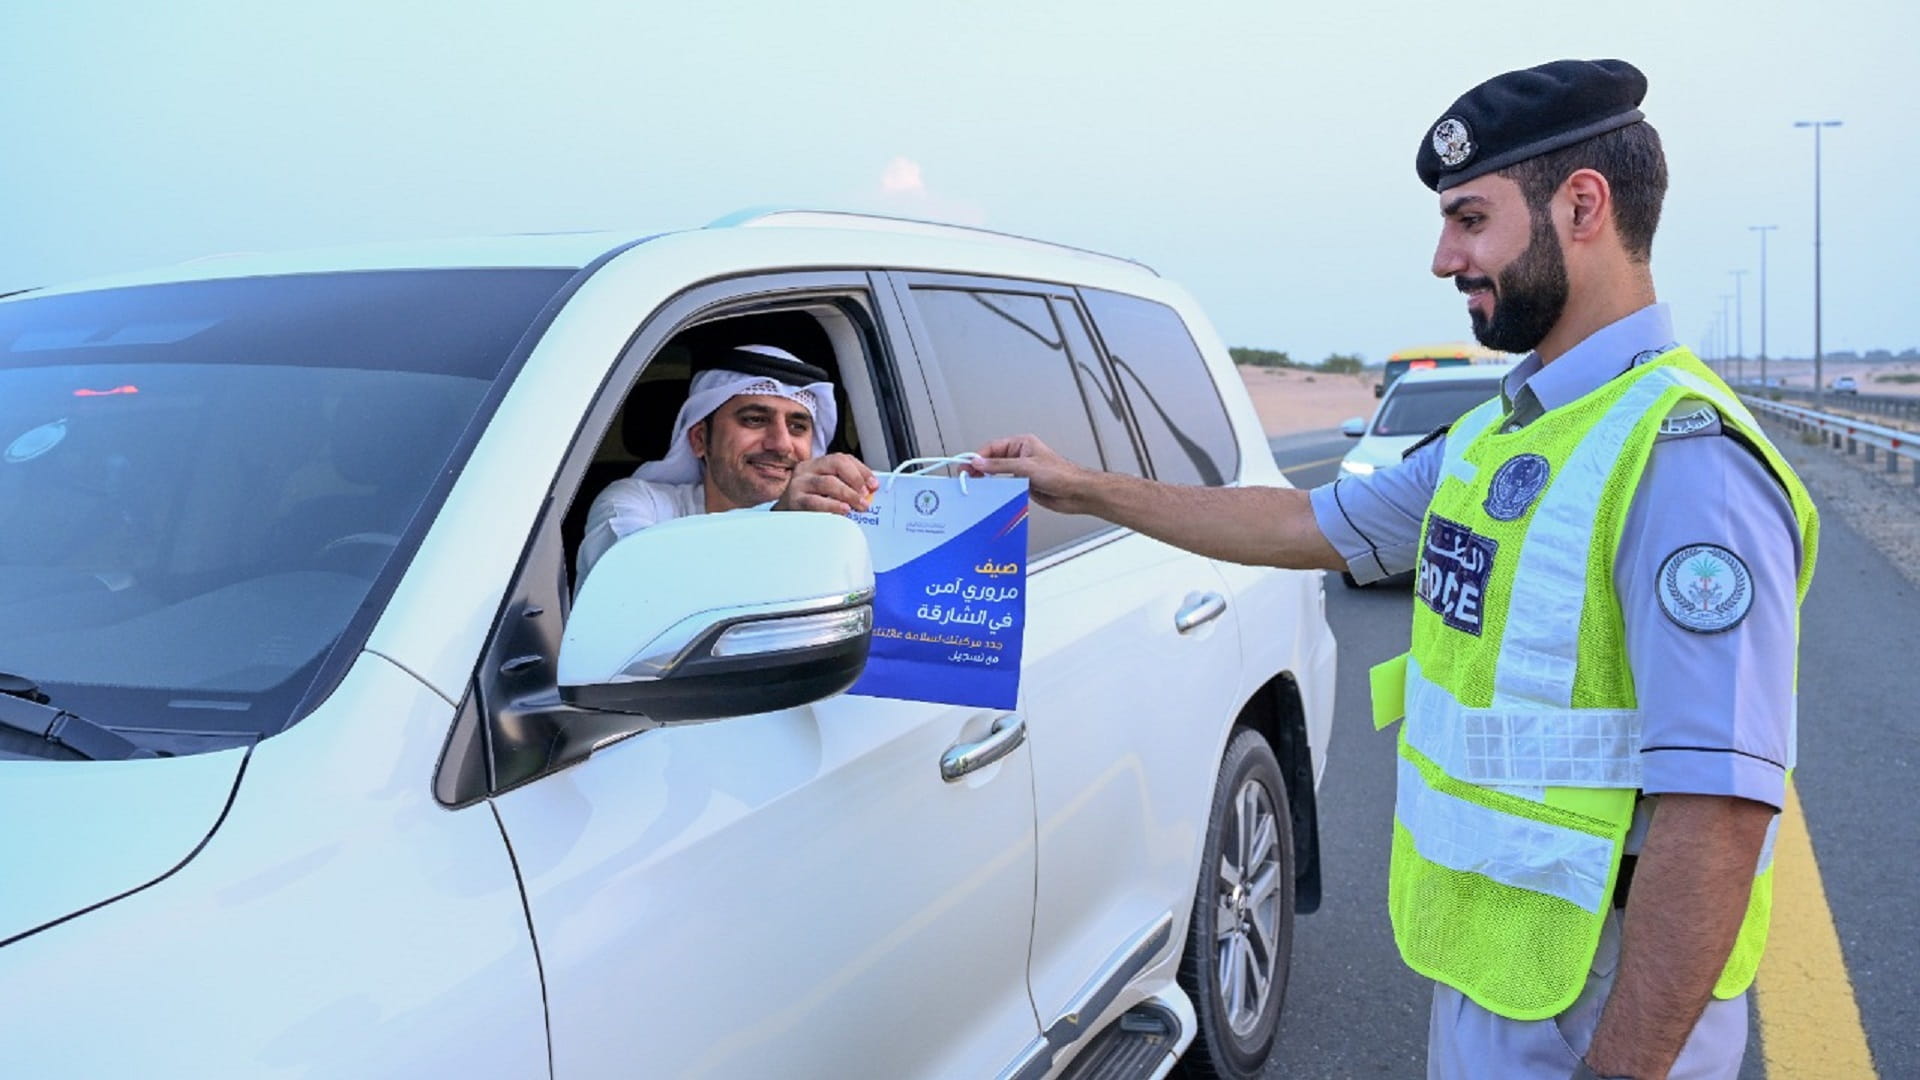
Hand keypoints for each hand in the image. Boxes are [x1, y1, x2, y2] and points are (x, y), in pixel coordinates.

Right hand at [775, 453, 877, 513]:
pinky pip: (816, 502)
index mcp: (817, 464)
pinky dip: (833, 506)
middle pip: (836, 464)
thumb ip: (845, 486)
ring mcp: (798, 484)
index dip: (861, 470)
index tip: (873, 485)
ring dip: (849, 494)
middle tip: (866, 495)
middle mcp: (806, 469)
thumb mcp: (826, 490)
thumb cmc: (808, 504)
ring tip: (860, 505)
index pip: (842, 458)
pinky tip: (844, 510)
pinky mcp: (794, 501)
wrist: (782, 519)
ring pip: (828, 482)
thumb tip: (869, 491)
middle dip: (856, 479)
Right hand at [967, 434, 1096, 513]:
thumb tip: (980, 461)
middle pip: (993, 460)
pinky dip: (997, 489)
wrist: (1076, 492)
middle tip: (967, 477)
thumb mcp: (1027, 467)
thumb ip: (1001, 465)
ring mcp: (1022, 471)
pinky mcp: (1024, 485)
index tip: (967, 465)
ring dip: (988, 479)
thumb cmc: (1061, 474)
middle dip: (980, 468)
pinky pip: (1005, 486)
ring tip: (976, 486)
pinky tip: (991, 494)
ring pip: (997, 474)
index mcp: (1021, 444)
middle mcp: (1020, 456)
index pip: (993, 447)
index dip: (978, 456)